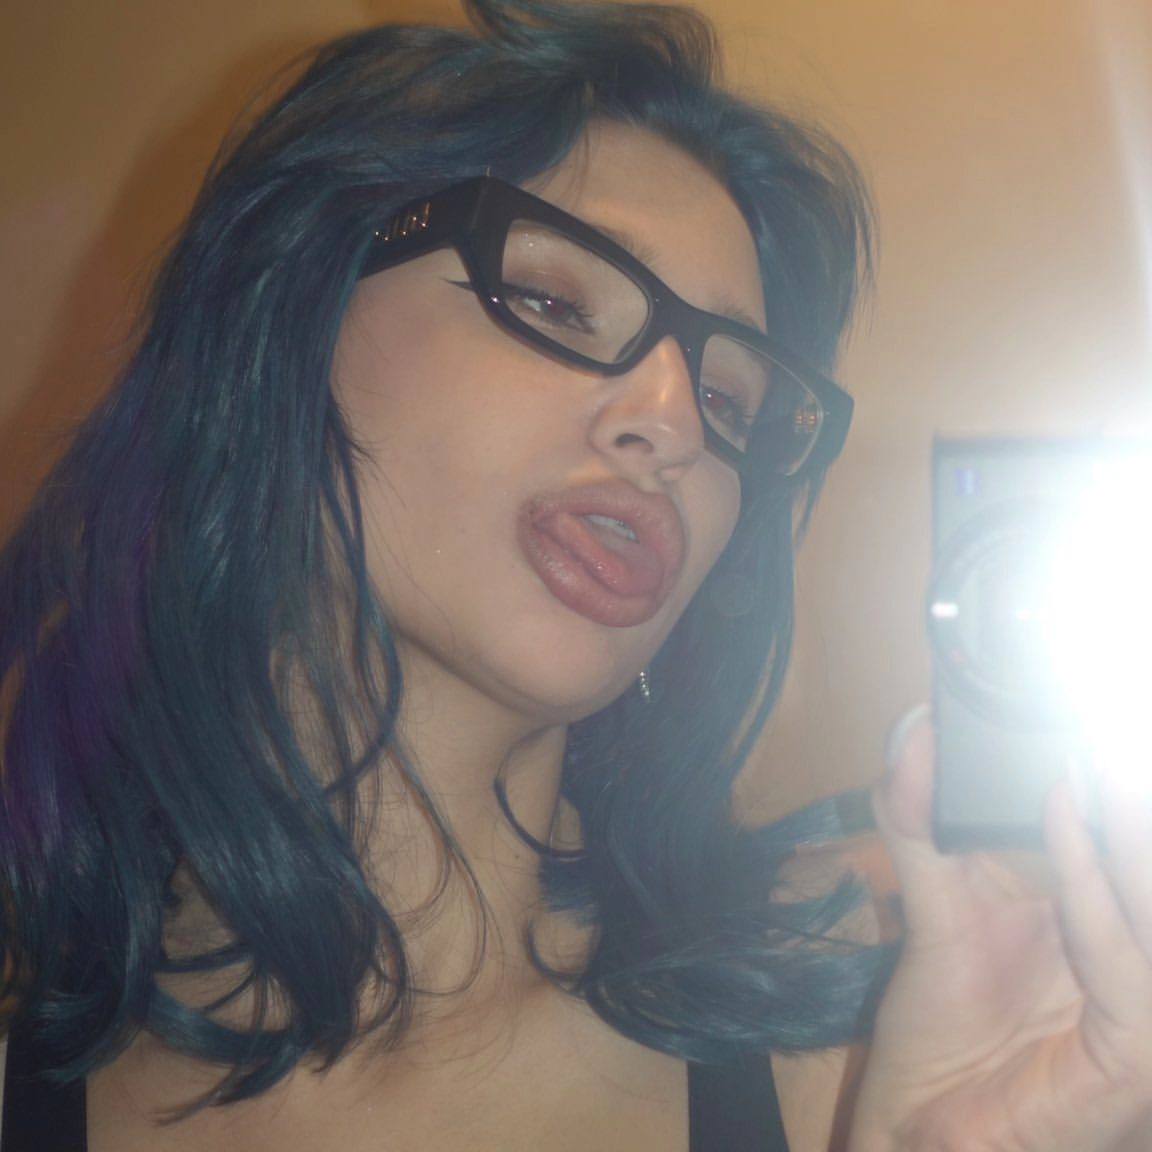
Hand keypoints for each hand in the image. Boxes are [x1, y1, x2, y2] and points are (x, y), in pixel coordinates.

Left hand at [847, 710, 1151, 1151]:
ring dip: (1128, 827)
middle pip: (1142, 858)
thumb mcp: (932, 901)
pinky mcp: (1136, 1054)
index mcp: (1098, 918)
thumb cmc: (940, 1025)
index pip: (1122, 836)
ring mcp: (1140, 1008)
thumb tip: (912, 726)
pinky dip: (1096, 892)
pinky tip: (1066, 823)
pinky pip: (1127, 964)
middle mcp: (1128, 955)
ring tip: (1102, 754)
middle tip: (1101, 715)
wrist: (921, 1126)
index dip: (1113, 777)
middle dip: (1128, 790)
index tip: (1088, 707)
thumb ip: (920, 817)